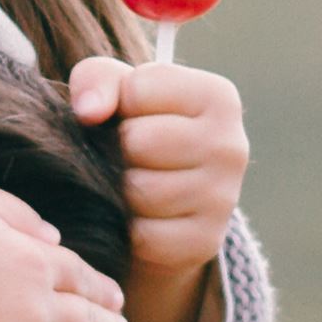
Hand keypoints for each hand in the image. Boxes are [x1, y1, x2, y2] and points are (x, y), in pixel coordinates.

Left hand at [65, 59, 246, 279]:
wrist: (157, 208)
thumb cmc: (135, 133)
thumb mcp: (115, 92)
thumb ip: (97, 79)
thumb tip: (89, 111)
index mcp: (219, 97)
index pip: (139, 89)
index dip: (118, 105)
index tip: (130, 118)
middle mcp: (231, 146)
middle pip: (139, 141)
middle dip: (117, 150)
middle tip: (126, 158)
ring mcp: (224, 198)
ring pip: (140, 190)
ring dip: (118, 191)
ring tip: (129, 185)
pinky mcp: (205, 241)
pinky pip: (143, 235)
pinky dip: (128, 230)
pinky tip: (136, 219)